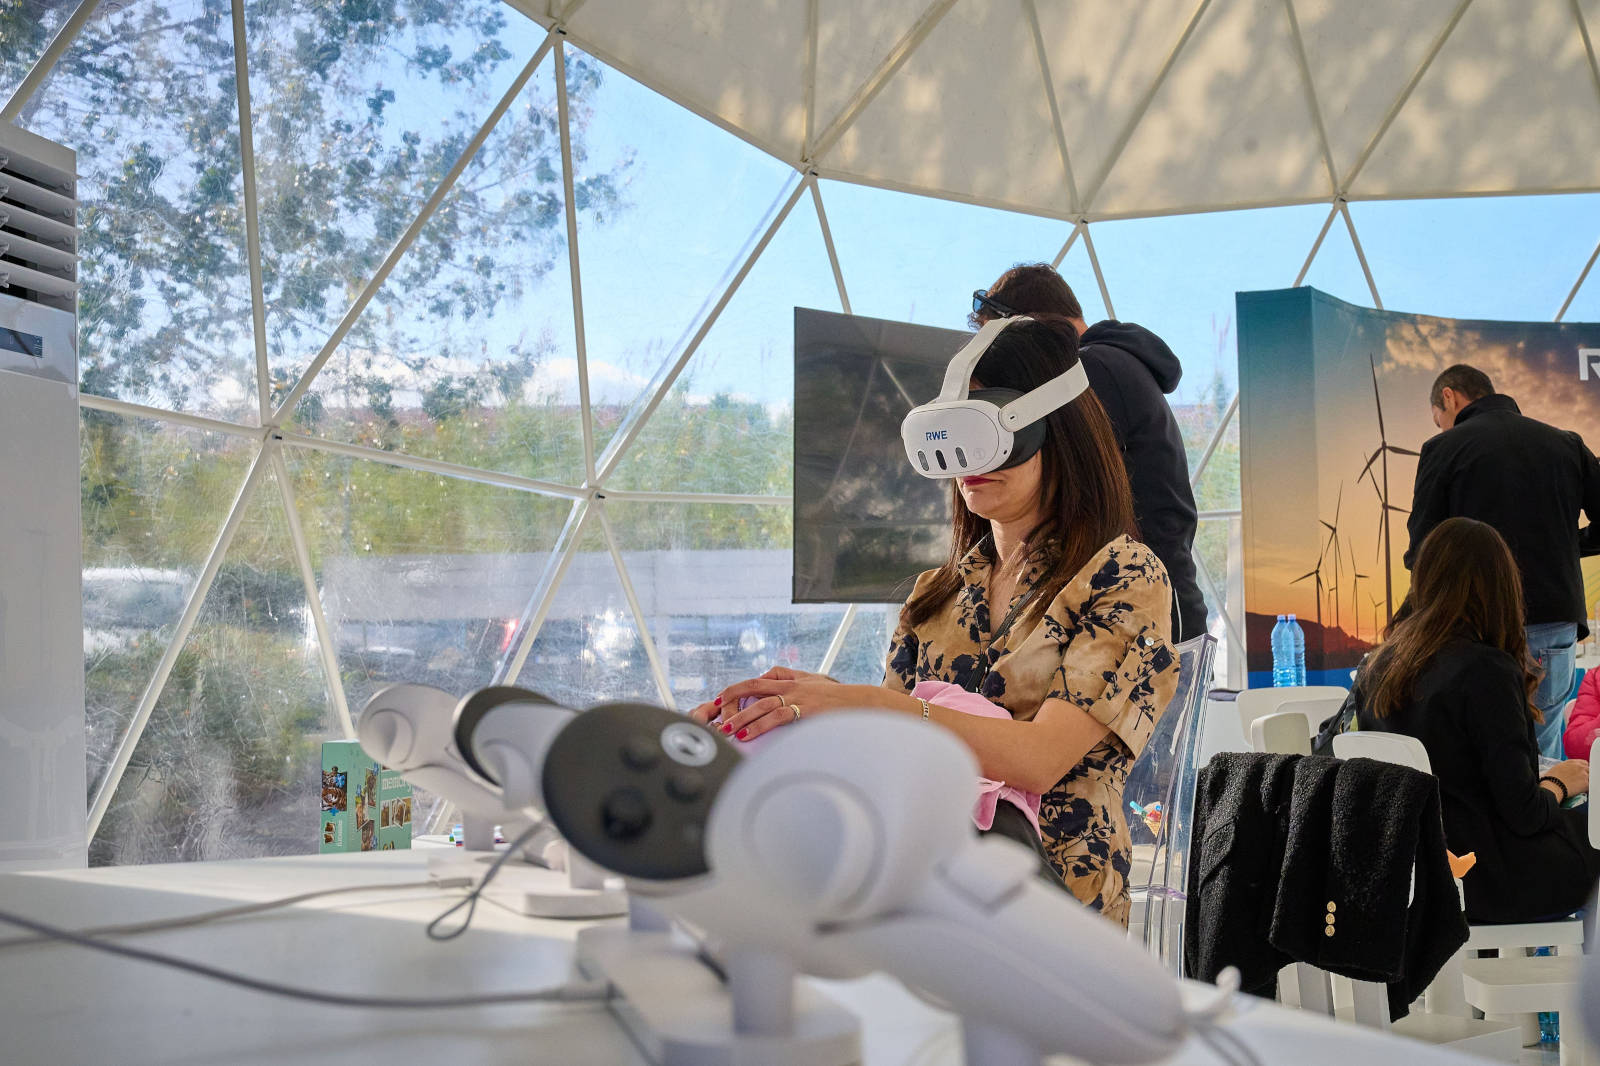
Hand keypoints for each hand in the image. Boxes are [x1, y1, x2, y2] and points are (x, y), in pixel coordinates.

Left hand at [687, 667, 837, 724]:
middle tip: (715, 715)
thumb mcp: (815, 682)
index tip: (720, 699)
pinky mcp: (805, 710)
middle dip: (731, 700)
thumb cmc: (839, 697)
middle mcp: (791, 686)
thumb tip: (772, 682)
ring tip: (727, 730)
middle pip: (753, 688)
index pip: (757, 680)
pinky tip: (748, 735)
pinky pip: (777, 717)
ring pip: (762, 704)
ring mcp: (798, 697)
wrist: (861, 702)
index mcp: (791, 680)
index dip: (736, 689)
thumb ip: (793, 680)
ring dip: (741, 717)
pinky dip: (759, 726)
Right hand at [1543, 759, 1588, 798]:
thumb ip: (1567, 766)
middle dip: (1585, 774)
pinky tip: (1578, 790)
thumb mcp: (1558, 767)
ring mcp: (1584, 775)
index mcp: (1573, 762)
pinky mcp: (1586, 783)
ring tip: (1578, 786)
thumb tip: (1570, 770)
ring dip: (1585, 781)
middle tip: (1579, 780)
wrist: (1553, 786)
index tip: (1581, 772)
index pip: (1584, 763)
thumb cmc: (1552, 778)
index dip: (1583, 768)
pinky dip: (1585, 788)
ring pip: (1590, 778)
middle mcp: (1580, 767)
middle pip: (1589, 770)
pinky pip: (1589, 785)